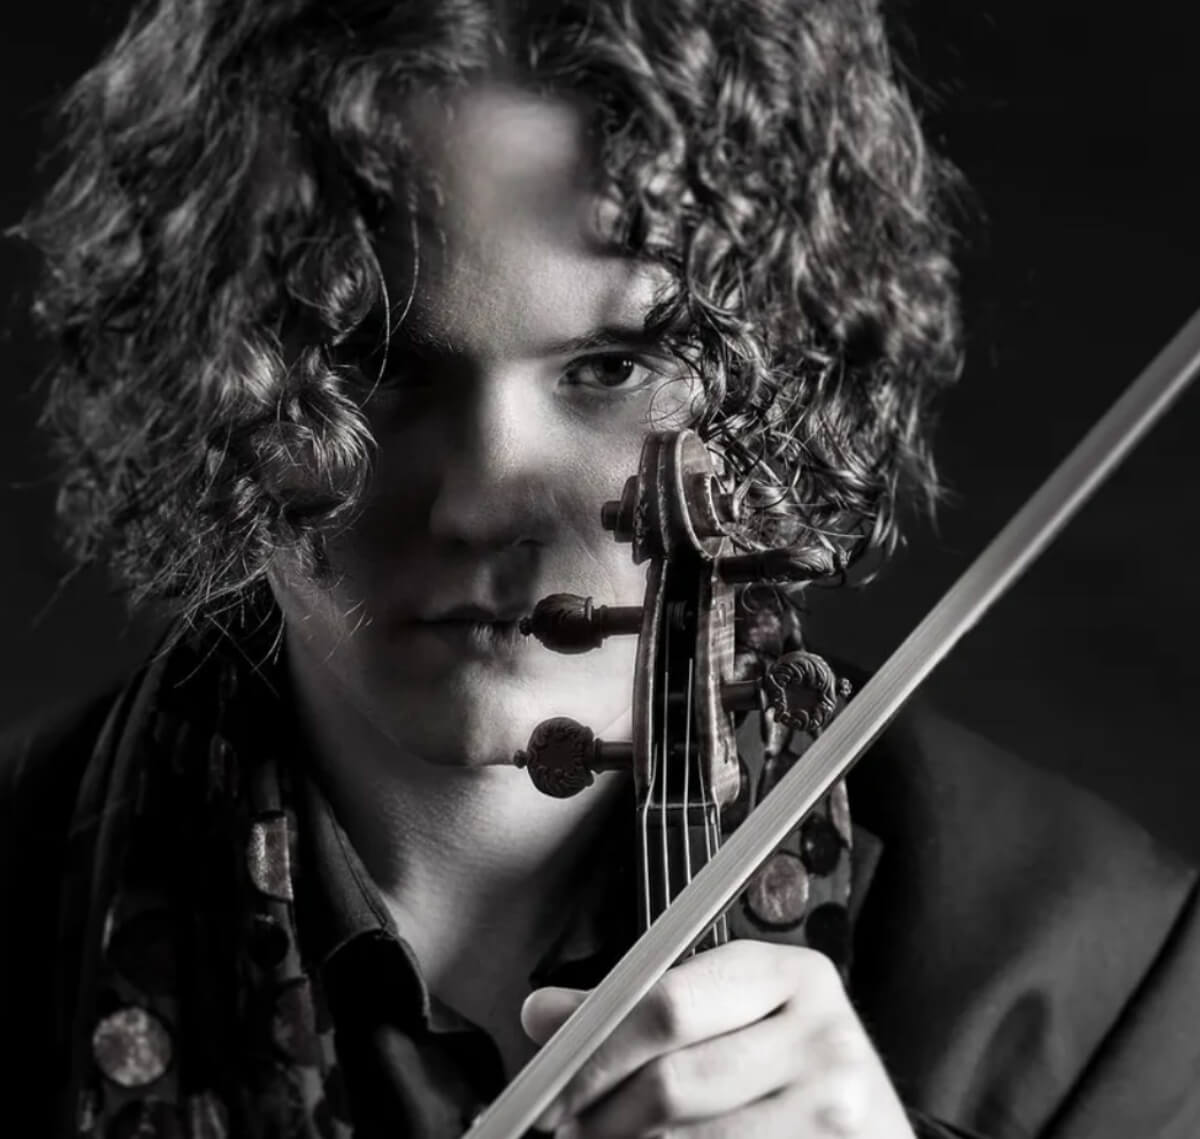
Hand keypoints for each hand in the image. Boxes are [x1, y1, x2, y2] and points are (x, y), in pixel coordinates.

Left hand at [520, 940, 915, 1138]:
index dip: (599, 1051)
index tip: (558, 1085)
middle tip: (572, 1130)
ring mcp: (831, 1110)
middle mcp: (821, 1038)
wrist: (877, 1132)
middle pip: (673, 1082)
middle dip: (604, 1116)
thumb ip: (639, 1010)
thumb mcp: (733, 1016)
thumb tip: (542, 1012)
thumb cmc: (793, 1071)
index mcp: (789, 975)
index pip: (669, 1003)